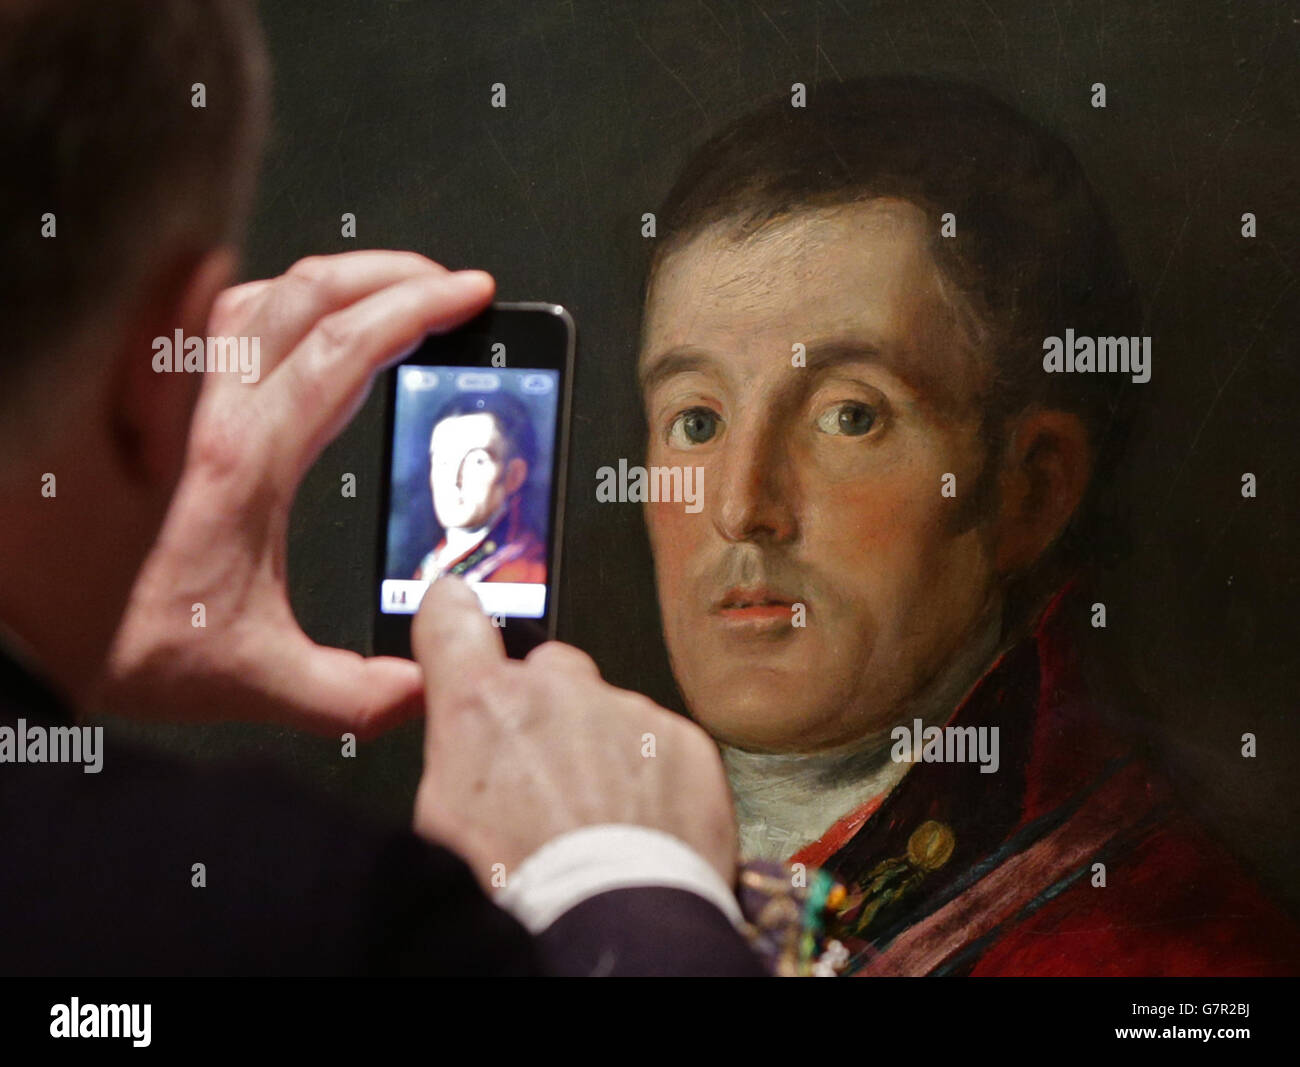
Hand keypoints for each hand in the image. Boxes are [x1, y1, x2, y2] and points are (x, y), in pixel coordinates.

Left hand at [96, 251, 494, 737]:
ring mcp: (167, 394)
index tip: (470, 299)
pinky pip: (210, 315)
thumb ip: (349, 692)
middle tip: (447, 285)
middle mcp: (204, 411)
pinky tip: (293, 318)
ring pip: (258, 292)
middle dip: (392, 274)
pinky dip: (269, 297)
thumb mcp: (247, 678)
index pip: (346, 350)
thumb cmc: (114, 639)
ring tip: (384, 292)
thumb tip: (422, 689)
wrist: (11, 623)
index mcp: (244, 464)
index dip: (418, 311)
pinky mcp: (146, 399)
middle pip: (309, 294)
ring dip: (333, 280)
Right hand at [411, 576, 738, 888]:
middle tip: (547, 776)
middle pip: (546, 671)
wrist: (612, 918)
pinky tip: (640, 820)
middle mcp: (556, 688)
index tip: (456, 608)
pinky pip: (660, 741)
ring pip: (608, 710)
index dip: (452, 612)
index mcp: (482, 704)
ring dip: (603, 747)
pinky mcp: (683, 738)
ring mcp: (626, 709)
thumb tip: (458, 734)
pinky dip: (652, 772)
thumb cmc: (523, 881)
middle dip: (545, 709)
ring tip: (598, 815)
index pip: (453, 617)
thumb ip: (456, 748)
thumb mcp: (443, 817)